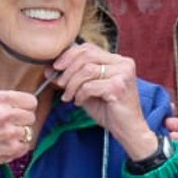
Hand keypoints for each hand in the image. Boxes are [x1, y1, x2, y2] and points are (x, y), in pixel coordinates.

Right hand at [0, 88, 38, 166]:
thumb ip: (0, 100)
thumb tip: (17, 101)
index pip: (31, 100)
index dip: (26, 106)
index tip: (21, 110)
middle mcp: (5, 114)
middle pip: (31, 116)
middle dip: (22, 120)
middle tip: (10, 125)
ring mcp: (10, 132)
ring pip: (28, 131)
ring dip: (19, 135)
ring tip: (5, 136)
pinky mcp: (11, 149)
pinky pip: (25, 146)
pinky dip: (17, 147)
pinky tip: (5, 145)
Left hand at [48, 43, 156, 158]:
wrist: (128, 130)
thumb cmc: (109, 110)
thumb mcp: (87, 90)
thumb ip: (73, 77)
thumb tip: (50, 68)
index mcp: (117, 60)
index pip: (88, 47)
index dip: (69, 55)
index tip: (55, 67)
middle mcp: (123, 63)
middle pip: (86, 55)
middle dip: (67, 70)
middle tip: (59, 84)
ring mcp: (123, 73)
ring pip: (86, 70)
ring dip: (72, 84)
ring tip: (68, 96)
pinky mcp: (119, 87)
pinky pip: (89, 86)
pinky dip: (80, 94)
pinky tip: (80, 102)